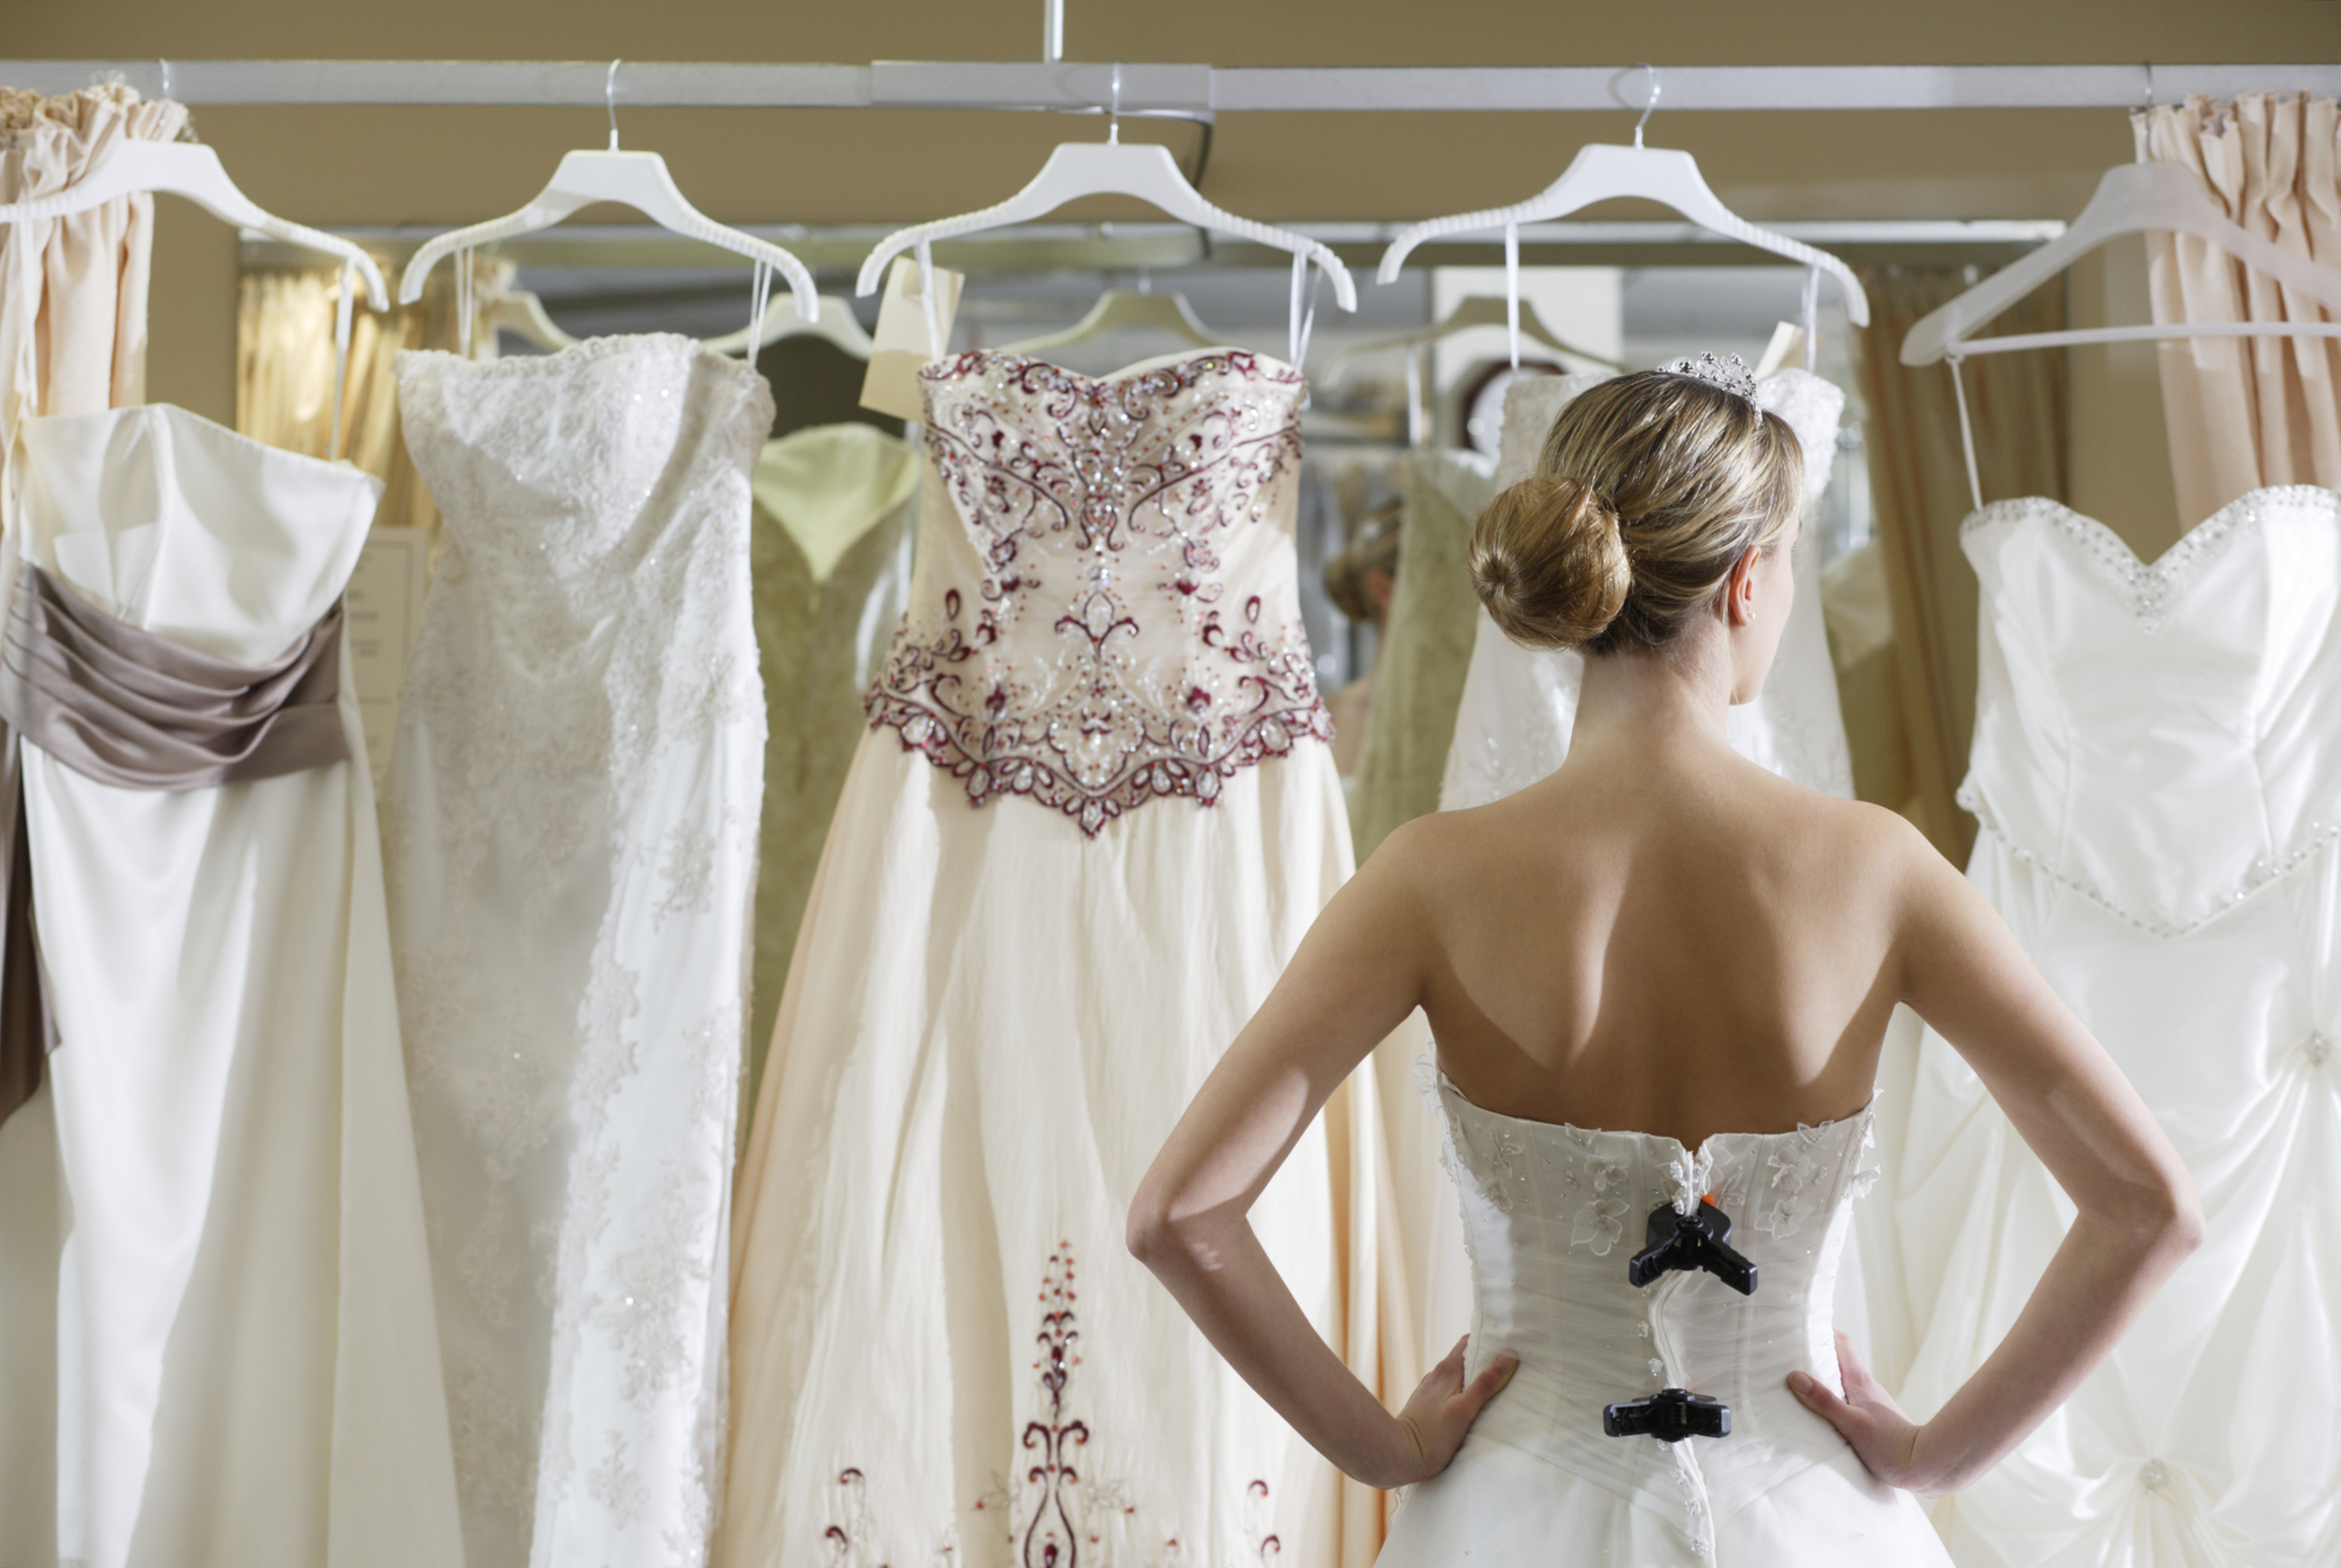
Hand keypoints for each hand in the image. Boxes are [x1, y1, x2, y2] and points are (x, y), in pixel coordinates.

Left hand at [1385, 1336, 1517, 1486]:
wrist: (1399, 1455)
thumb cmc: (1432, 1435)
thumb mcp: (1465, 1409)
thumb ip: (1485, 1383)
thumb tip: (1507, 1355)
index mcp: (1446, 1370)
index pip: (1468, 1342)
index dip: (1486, 1341)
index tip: (1507, 1344)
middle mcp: (1436, 1375)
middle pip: (1464, 1359)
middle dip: (1484, 1361)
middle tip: (1509, 1367)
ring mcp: (1429, 1390)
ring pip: (1456, 1376)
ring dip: (1473, 1378)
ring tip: (1494, 1386)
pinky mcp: (1425, 1405)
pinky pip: (1448, 1391)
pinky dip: (1462, 1392)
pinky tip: (1470, 1405)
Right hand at [1788, 1331, 1948, 1494]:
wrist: (1923, 1465)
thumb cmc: (1889, 1445)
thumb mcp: (1850, 1423)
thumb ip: (1823, 1400)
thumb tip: (1795, 1376)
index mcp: (1860, 1380)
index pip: (1841, 1342)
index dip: (1822, 1332)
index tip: (1801, 1332)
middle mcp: (1867, 1386)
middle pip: (1839, 1360)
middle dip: (1816, 1356)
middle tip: (1791, 1358)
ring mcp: (1872, 1402)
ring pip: (1844, 1381)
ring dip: (1825, 1379)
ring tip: (1802, 1387)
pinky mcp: (1875, 1419)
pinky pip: (1849, 1399)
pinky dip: (1834, 1399)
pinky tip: (1825, 1414)